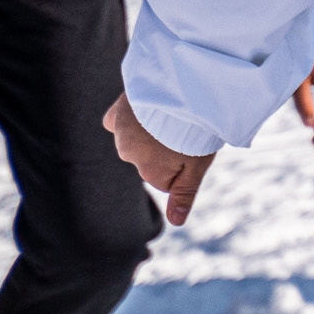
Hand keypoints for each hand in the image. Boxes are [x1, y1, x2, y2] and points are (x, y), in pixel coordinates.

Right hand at [105, 92, 215, 227]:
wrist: (183, 91)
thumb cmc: (196, 130)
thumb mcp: (197, 165)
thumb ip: (184, 194)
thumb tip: (176, 223)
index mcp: (150, 173)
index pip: (166, 179)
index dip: (183, 164)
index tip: (193, 148)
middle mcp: (128, 156)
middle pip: (150, 159)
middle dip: (166, 148)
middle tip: (184, 129)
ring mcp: (120, 135)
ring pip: (137, 140)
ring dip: (150, 131)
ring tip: (169, 115)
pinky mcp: (116, 114)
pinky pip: (117, 122)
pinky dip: (129, 119)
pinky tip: (141, 110)